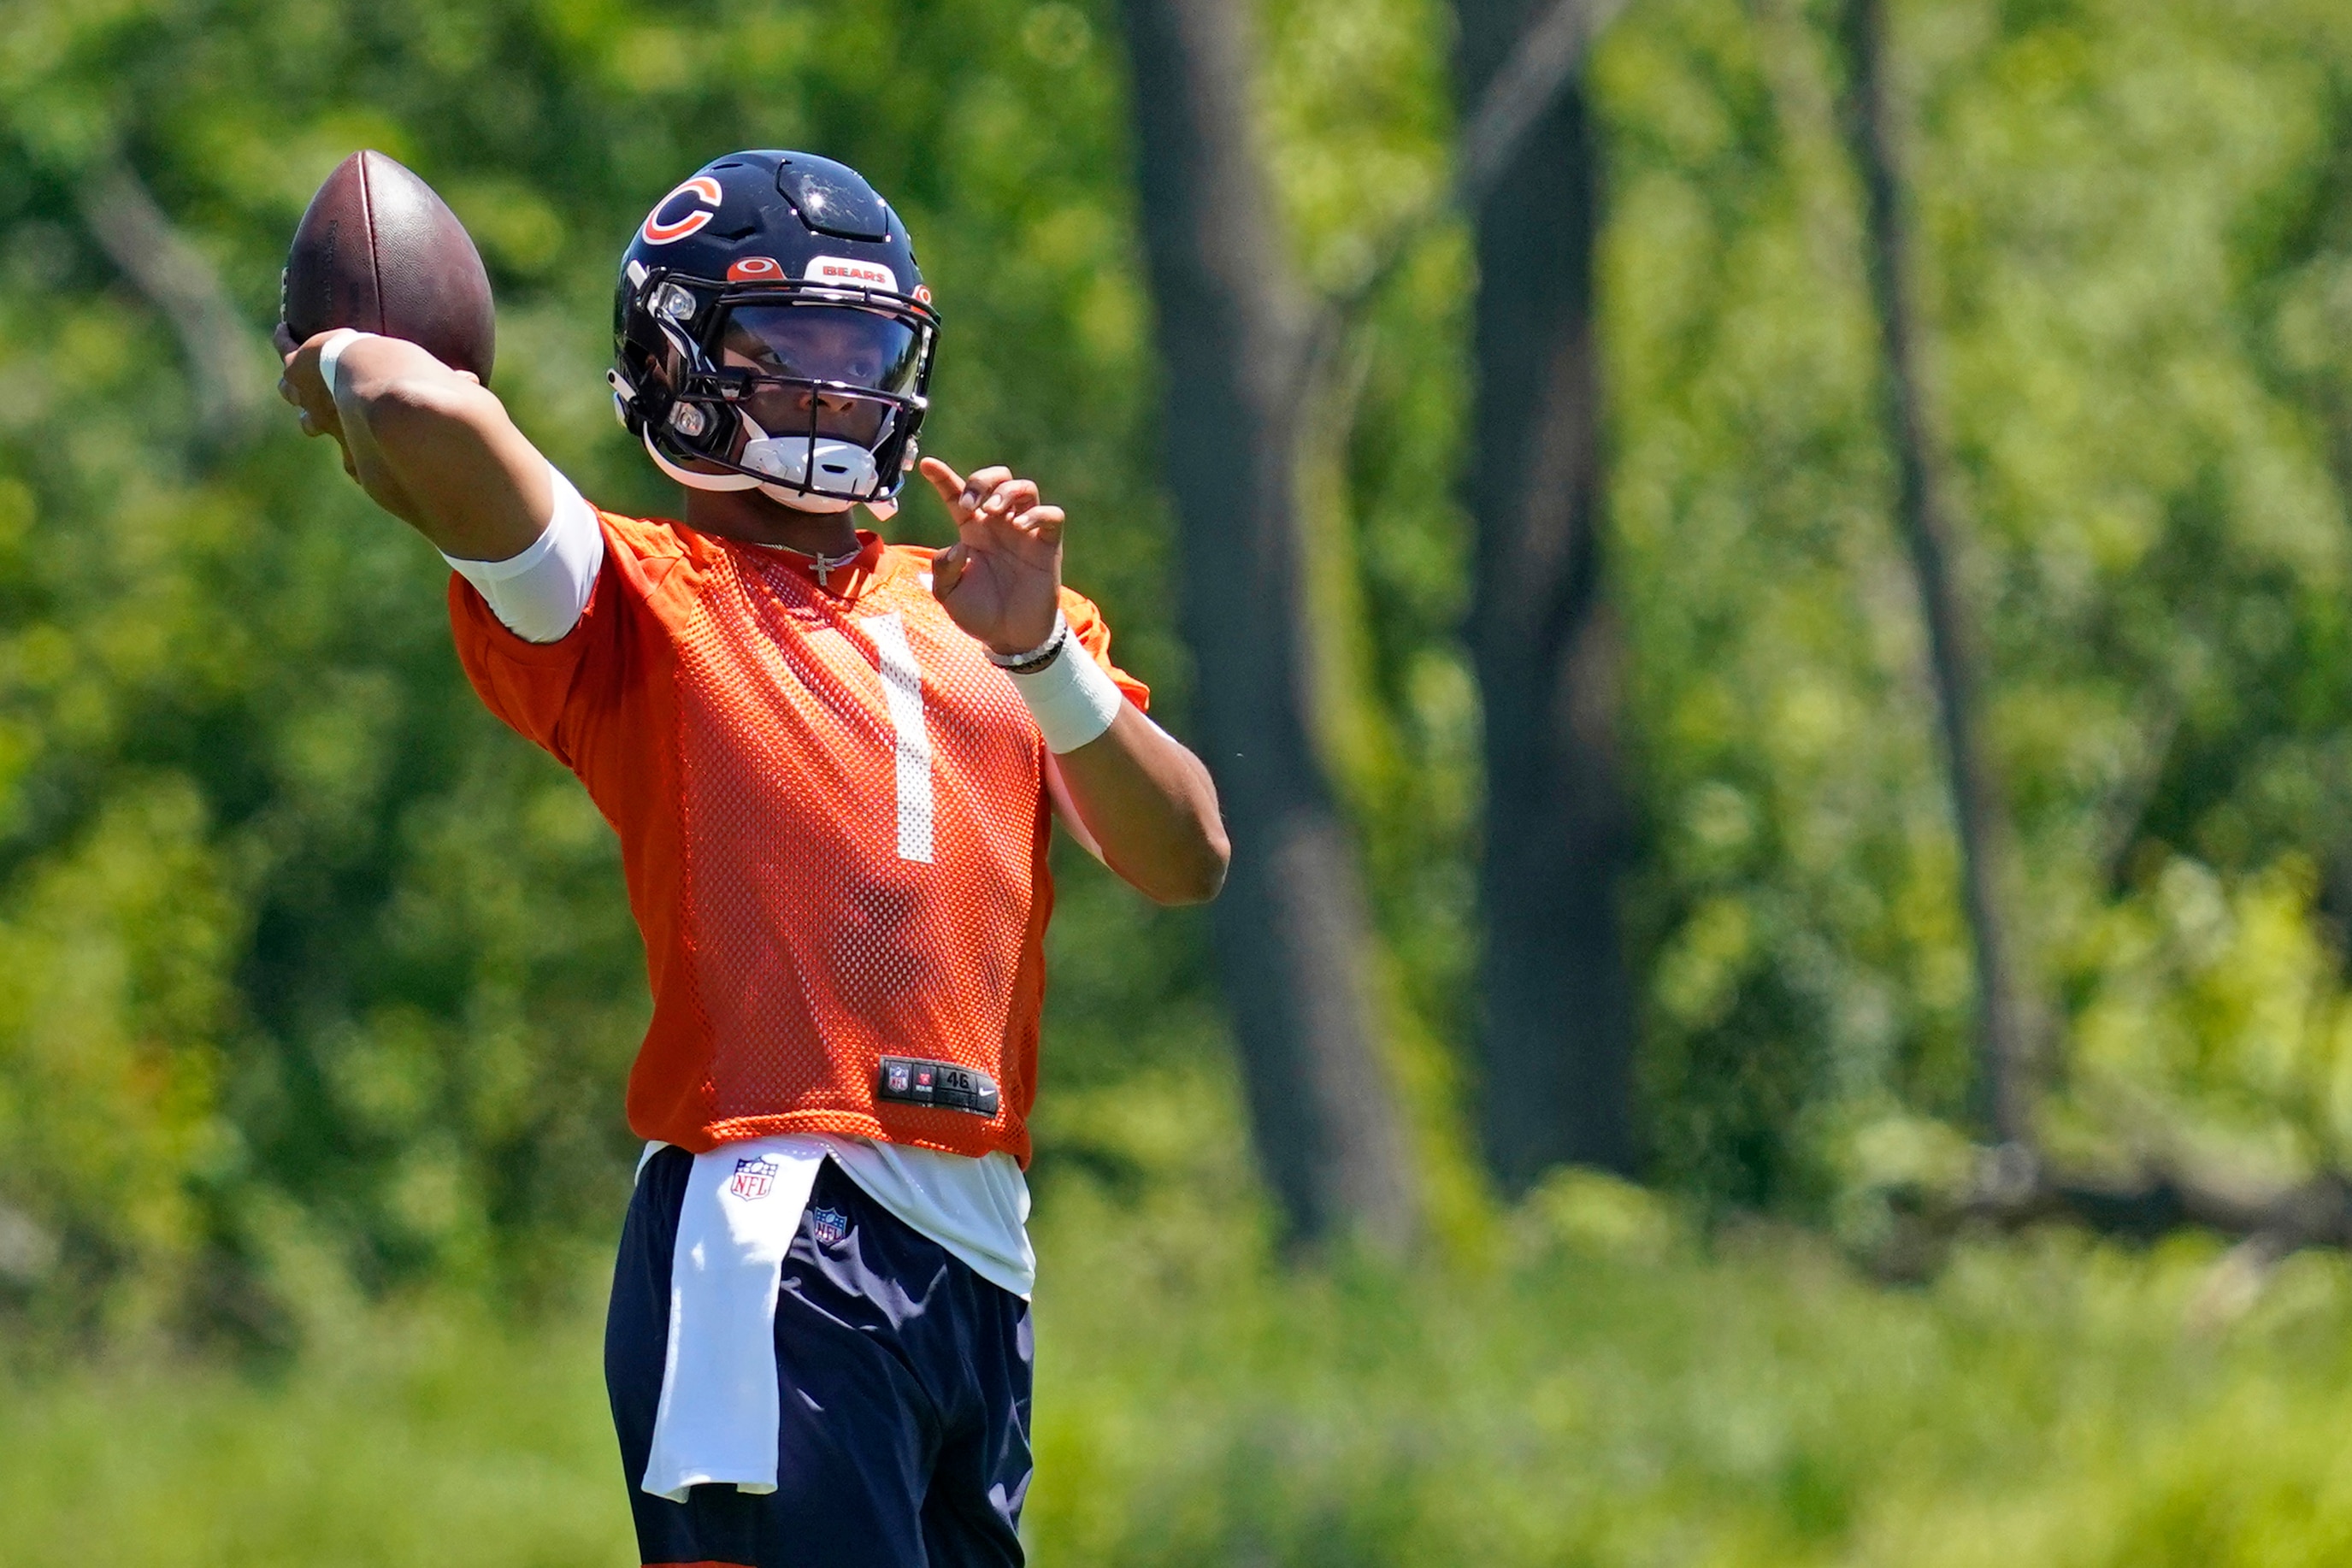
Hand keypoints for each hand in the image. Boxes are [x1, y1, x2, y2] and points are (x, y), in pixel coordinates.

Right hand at [275, 324, 448, 524]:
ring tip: (289, 381)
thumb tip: (472, 380)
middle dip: (314, 420)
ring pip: (292, 391)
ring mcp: (313, 398)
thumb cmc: (416, 410)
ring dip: (292, 386)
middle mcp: (332, 427)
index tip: (358, 454)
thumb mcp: (439, 404)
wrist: (383, 399)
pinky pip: (286, 349)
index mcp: (358, 446)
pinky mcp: (300, 368)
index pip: (349, 460)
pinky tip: (284, 327)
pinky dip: (285, 338)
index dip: (352, 456)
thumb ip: (454, 391)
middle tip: (314, 420)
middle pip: (313, 424)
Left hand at [920, 457, 1062, 655]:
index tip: (927, 465)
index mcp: (972, 530)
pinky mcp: (1047, 545)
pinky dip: (1038, 514)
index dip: (943, 477)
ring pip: (1025, 488)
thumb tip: (959, 547)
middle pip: (996, 478)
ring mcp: (1025, 532)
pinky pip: (1052, 515)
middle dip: (982, 480)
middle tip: (971, 504)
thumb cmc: (979, 614)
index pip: (957, 494)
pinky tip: (1021, 527)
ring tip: (995, 511)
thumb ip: (943, 569)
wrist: (1010, 637)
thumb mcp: (948, 595)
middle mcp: (999, 524)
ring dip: (1008, 491)